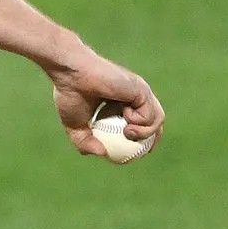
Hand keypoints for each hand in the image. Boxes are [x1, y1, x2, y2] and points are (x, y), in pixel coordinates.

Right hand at [46, 45, 163, 156]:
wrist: (71, 74)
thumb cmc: (71, 94)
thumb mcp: (75, 125)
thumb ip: (85, 142)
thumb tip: (101, 153)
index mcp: (122, 101)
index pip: (141, 122)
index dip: (142, 139)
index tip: (135, 152)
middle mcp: (135, 95)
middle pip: (155, 121)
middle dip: (152, 139)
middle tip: (141, 151)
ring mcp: (140, 92)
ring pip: (157, 119)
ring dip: (145, 133)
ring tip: (127, 133)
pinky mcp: (141, 90)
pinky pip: (149, 114)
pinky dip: (139, 122)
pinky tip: (125, 119)